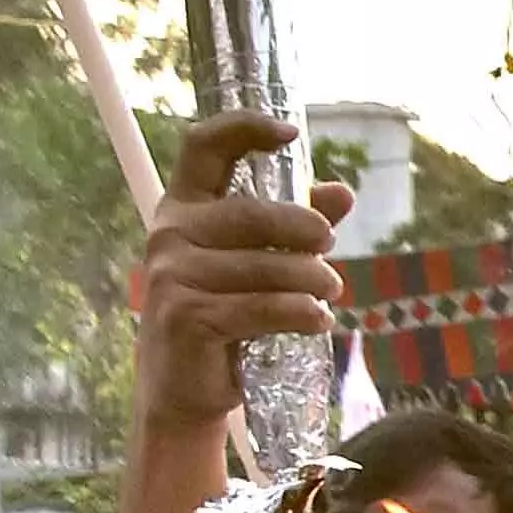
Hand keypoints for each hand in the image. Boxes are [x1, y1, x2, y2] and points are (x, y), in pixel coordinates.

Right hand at [134, 112, 345, 427]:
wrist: (189, 385)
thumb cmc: (229, 313)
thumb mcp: (262, 262)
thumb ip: (299, 225)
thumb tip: (342, 191)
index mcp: (185, 206)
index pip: (203, 146)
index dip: (244, 127)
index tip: (290, 132)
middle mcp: (170, 233)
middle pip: (254, 213)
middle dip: (307, 232)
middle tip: (329, 251)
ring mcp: (171, 275)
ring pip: (268, 267)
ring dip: (313, 282)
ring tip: (326, 295)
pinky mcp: (185, 316)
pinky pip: (264, 307)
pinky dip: (302, 314)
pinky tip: (315, 321)